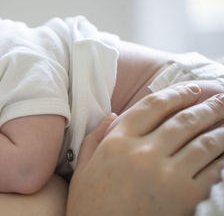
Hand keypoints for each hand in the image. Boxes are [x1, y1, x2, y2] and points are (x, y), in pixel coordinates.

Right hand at [67, 84, 223, 215]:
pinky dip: (222, 158)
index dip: (176, 94)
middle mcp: (144, 152)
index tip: (191, 90)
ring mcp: (166, 174)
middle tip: (220, 99)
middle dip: (206, 107)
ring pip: (203, 142)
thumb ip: (97, 136)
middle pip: (183, 121)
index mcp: (118, 141)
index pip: (152, 106)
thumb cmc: (89, 203)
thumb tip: (114, 114)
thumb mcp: (84, 166)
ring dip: (220, 128)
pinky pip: (211, 171)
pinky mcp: (185, 197)